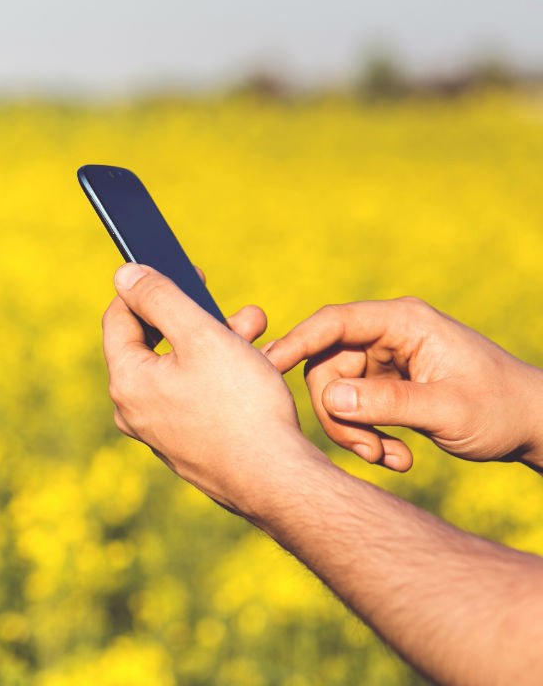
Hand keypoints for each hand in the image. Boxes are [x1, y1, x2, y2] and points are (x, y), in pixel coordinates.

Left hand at [101, 263, 319, 515]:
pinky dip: (221, 375)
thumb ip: (160, 298)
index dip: (149, 287)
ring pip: (182, 369)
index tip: (186, 270)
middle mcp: (134, 409)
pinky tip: (258, 366)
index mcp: (127, 381)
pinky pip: (196, 396)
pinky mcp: (187, 446)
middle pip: (155, 343)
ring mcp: (160, 432)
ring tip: (258, 330)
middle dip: (197, 316)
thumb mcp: (201, 335)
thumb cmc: (240, 406)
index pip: (119, 317)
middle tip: (238, 308)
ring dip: (217, 342)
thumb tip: (124, 275)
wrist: (277, 481)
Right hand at [264, 298, 542, 471]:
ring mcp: (386, 360)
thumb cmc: (500, 409)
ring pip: (336, 393)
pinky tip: (397, 457)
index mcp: (404, 323)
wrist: (533, 426)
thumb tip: (329, 400)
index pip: (334, 323)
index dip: (296, 342)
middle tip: (367, 452)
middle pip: (327, 366)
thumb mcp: (447, 409)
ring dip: (355, 432)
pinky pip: (354, 408)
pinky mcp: (386, 384)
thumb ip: (387, 403)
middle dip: (339, 414)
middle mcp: (388, 335)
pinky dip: (368, 436)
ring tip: (389, 459)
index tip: (267, 367)